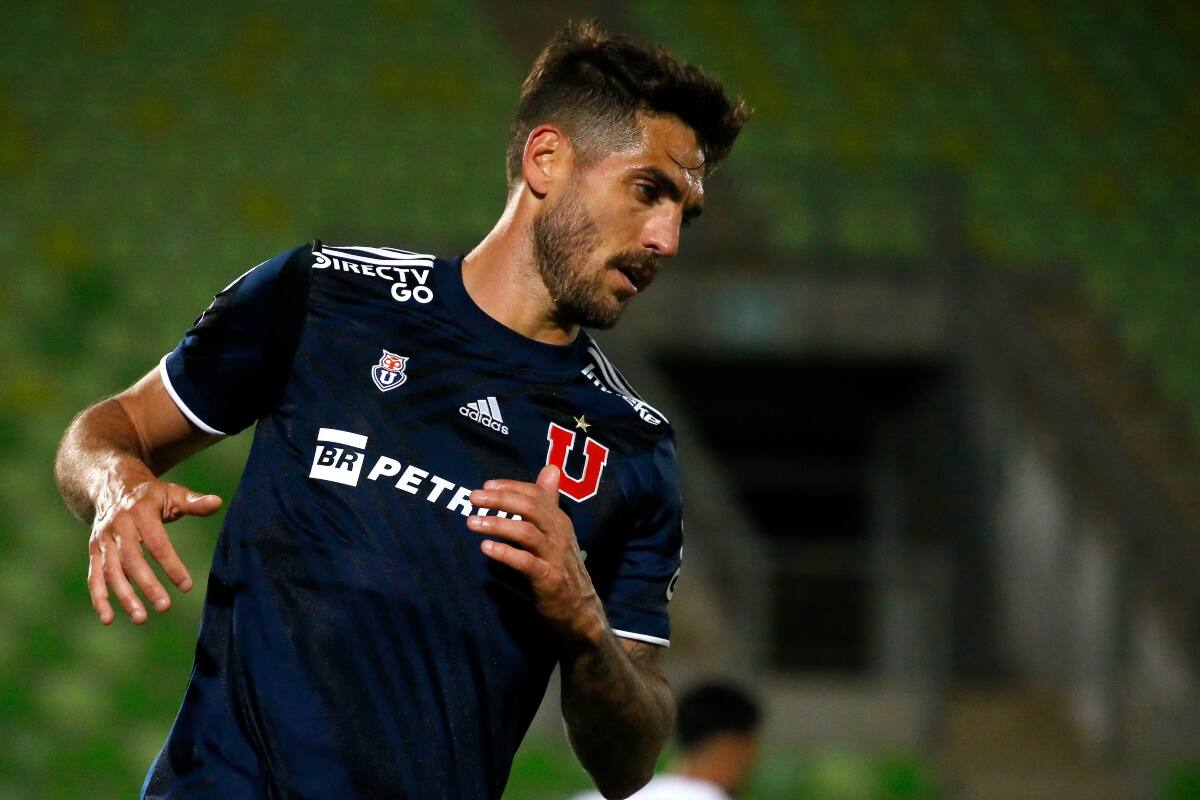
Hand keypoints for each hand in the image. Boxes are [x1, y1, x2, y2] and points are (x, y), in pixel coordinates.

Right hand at [89, 470, 220, 624]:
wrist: (111, 485)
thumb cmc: (151, 495)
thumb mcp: (173, 493)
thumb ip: (194, 502)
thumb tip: (218, 502)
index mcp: (140, 512)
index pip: (157, 543)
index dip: (171, 565)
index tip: (186, 586)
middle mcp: (118, 527)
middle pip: (132, 560)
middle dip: (147, 585)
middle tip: (164, 607)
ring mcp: (103, 540)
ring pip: (111, 571)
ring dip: (124, 596)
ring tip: (141, 618)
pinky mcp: (94, 551)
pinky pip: (94, 576)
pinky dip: (99, 598)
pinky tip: (109, 618)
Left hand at [468, 465, 606, 644]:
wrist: (579, 608)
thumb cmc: (561, 566)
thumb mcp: (557, 531)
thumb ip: (549, 502)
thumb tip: (550, 468)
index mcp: (559, 519)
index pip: (536, 494)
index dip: (510, 487)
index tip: (485, 485)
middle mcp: (559, 533)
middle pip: (531, 508)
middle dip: (500, 500)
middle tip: (473, 498)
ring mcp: (555, 556)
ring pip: (526, 532)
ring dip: (498, 524)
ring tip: (472, 522)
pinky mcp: (549, 579)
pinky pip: (526, 562)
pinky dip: (505, 553)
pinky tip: (486, 549)